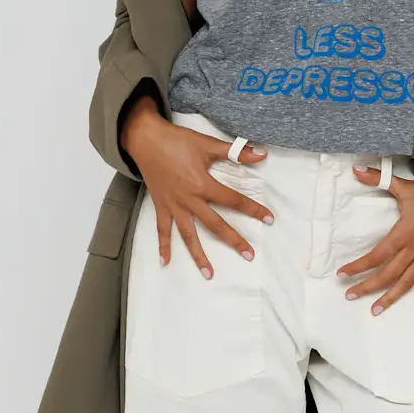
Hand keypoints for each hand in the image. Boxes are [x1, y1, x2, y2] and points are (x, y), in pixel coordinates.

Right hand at [120, 94, 272, 276]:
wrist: (145, 139)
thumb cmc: (176, 140)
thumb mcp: (208, 144)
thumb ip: (235, 152)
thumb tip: (261, 154)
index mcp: (203, 184)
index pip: (234, 200)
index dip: (253, 209)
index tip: (268, 219)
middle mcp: (189, 199)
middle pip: (215, 224)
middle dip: (233, 240)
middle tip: (249, 255)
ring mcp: (174, 205)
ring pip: (189, 234)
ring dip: (199, 255)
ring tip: (209, 273)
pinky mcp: (161, 206)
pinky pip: (162, 230)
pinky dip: (163, 245)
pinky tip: (166, 261)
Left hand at [337, 166, 413, 316]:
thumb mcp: (406, 187)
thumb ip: (379, 179)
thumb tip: (357, 169)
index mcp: (403, 235)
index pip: (376, 255)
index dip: (358, 266)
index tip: (343, 273)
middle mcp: (413, 250)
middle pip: (387, 274)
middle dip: (367, 286)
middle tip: (350, 295)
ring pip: (406, 282)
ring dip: (390, 297)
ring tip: (376, 310)